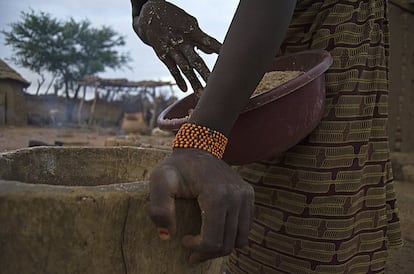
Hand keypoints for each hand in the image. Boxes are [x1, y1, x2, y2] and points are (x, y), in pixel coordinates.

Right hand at [133, 0, 221, 93]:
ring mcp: (172, 50)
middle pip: (196, 60)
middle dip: (205, 73)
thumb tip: (211, 51)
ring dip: (193, 81)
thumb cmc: (175, 19)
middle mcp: (182, 42)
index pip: (208, 42)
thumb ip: (201, 38)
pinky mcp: (163, 55)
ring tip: (201, 93)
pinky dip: (178, 79)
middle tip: (216, 85)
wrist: (149, 13)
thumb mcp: (190, 24)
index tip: (228, 59)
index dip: (218, 50)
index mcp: (192, 32)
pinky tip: (185, 89)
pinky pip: (172, 69)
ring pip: (184, 68)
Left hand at [149, 149, 253, 263]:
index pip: (212, 240)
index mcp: (216, 195)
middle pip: (227, 243)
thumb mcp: (159, 181)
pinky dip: (232, 236)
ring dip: (221, 247)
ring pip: (239, 240)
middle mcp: (236, 196)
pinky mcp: (249, 195)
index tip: (183, 240)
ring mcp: (245, 195)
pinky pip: (245, 228)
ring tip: (204, 243)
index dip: (197, 248)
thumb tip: (167, 235)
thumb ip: (159, 207)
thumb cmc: (176, 167)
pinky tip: (215, 231)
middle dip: (207, 253)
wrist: (198, 149)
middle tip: (191, 251)